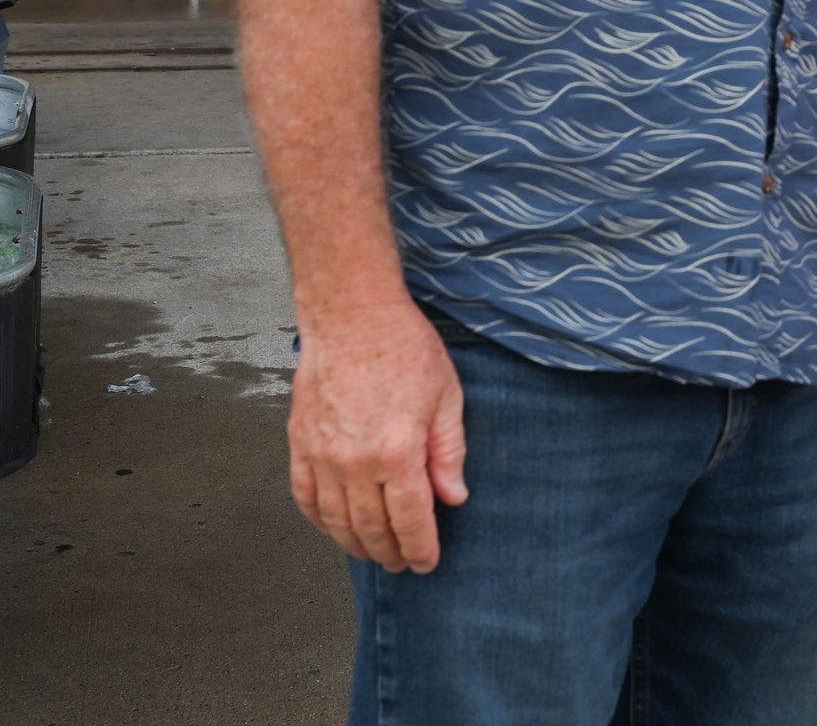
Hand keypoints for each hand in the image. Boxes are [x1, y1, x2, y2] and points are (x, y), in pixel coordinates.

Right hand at [288, 299, 468, 571]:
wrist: (352, 315)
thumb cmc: (404, 347)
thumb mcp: (446, 395)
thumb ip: (448, 451)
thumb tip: (453, 497)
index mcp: (396, 452)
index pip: (409, 519)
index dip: (420, 547)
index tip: (427, 563)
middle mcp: (354, 463)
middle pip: (371, 528)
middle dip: (390, 553)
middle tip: (402, 564)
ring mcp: (321, 456)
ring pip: (336, 521)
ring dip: (355, 545)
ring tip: (373, 554)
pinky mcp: (299, 445)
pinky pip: (305, 498)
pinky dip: (320, 521)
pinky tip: (334, 527)